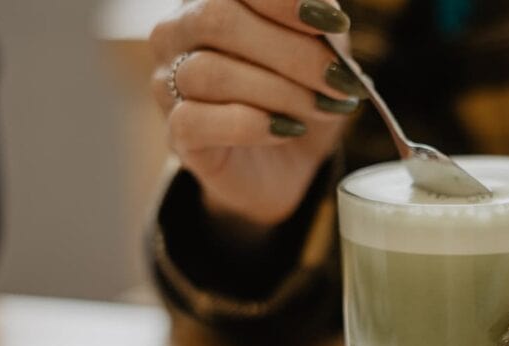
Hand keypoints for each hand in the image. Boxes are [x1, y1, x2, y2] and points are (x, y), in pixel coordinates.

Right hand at [150, 0, 365, 229]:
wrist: (288, 164)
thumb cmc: (300, 95)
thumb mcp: (323, 55)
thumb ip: (321, 30)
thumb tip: (327, 19)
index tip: (332, 22)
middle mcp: (179, 32)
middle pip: (217, 20)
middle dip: (291, 52)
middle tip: (339, 80)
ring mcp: (168, 81)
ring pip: (209, 72)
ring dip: (279, 92)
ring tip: (322, 108)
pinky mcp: (178, 133)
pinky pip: (196, 120)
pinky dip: (250, 125)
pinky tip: (287, 129)